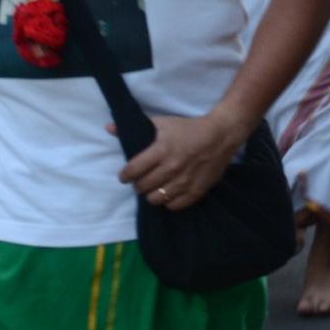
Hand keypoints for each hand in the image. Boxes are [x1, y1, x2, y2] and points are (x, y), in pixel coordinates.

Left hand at [120, 109, 249, 210]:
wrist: (220, 135)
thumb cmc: (188, 128)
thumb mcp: (161, 123)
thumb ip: (134, 126)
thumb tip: (108, 127)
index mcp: (161, 150)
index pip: (132, 171)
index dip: (125, 175)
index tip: (126, 175)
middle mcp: (171, 168)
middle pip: (142, 187)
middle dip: (137, 184)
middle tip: (141, 179)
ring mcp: (184, 182)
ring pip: (155, 199)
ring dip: (151, 194)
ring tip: (154, 186)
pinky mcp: (196, 191)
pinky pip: (173, 206)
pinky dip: (168, 201)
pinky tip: (169, 192)